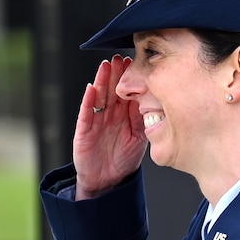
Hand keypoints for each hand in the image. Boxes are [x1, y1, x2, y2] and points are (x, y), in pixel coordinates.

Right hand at [72, 54, 146, 198]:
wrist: (108, 182)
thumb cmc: (124, 159)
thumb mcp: (139, 137)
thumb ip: (144, 120)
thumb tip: (155, 101)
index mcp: (123, 115)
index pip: (127, 92)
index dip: (130, 78)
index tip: (136, 62)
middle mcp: (109, 115)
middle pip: (112, 90)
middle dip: (116, 74)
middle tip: (120, 58)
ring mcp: (96, 122)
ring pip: (99, 97)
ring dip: (102, 81)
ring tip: (106, 66)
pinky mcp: (84, 132)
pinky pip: (86, 115)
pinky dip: (88, 102)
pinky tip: (91, 89)